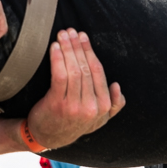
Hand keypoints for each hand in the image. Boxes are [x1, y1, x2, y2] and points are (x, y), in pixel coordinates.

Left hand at [23, 29, 125, 149]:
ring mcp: (74, 107)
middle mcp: (92, 108)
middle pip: (86, 69)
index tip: (83, 37)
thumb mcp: (98, 120)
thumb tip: (117, 87)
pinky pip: (60, 76)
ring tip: (62, 35)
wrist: (49, 137)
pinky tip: (55, 48)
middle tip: (71, 31)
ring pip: (74, 71)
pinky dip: (58, 59)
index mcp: (104, 108)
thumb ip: (113, 106)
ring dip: (68, 49)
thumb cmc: (73, 123)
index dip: (90, 52)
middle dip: (78, 46)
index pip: (98, 72)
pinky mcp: (57, 104)